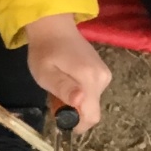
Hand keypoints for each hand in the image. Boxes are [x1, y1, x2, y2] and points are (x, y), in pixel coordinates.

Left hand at [22, 13, 110, 132]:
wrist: (54, 27)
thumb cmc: (45, 51)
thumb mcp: (45, 73)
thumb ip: (63, 89)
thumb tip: (80, 102)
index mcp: (90, 79)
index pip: (91, 116)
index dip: (76, 123)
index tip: (59, 117)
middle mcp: (103, 78)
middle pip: (91, 110)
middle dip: (73, 111)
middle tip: (54, 97)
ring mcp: (105, 74)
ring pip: (91, 102)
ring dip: (75, 102)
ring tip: (59, 86)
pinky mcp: (103, 72)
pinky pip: (92, 93)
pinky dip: (79, 94)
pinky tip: (67, 80)